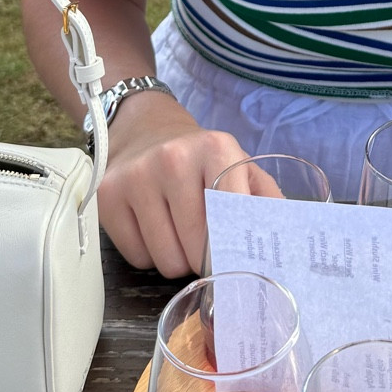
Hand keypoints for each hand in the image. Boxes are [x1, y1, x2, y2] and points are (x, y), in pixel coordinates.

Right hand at [96, 92, 249, 276]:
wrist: (146, 131)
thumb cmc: (201, 160)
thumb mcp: (240, 167)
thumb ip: (265, 199)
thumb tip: (283, 236)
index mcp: (215, 148)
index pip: (232, 220)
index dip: (236, 250)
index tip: (237, 260)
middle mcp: (173, 158)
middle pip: (198, 249)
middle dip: (206, 259)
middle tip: (207, 247)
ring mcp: (137, 176)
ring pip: (167, 260)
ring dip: (178, 260)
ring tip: (180, 235)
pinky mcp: (108, 197)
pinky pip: (137, 258)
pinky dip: (149, 255)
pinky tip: (154, 229)